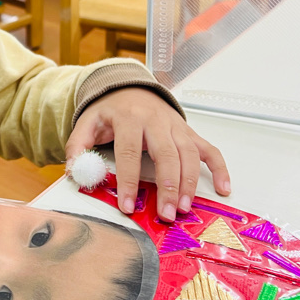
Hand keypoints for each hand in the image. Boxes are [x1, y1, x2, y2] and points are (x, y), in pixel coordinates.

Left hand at [66, 87, 229, 220]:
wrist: (128, 86)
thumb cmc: (109, 109)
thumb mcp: (87, 121)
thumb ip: (78, 145)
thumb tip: (75, 171)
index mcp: (128, 118)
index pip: (129, 152)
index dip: (128, 181)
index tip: (128, 205)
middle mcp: (155, 120)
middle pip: (165, 155)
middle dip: (167, 186)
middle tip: (167, 213)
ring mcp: (175, 126)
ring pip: (188, 154)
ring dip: (189, 182)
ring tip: (185, 208)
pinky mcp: (188, 131)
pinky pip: (209, 149)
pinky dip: (220, 167)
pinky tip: (224, 187)